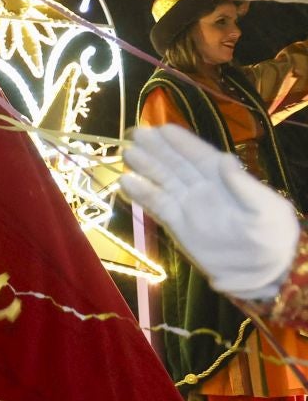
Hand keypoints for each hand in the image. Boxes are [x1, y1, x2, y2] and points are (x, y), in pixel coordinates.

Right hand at [122, 124, 300, 299]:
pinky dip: (142, 195)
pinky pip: (157, 206)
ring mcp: (189, 206)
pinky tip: (126, 183)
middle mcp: (204, 188)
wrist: (263, 272)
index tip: (161, 128)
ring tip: (126, 154)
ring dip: (145, 168)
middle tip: (135, 133)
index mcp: (227, 180)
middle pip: (176, 164)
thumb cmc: (274, 237)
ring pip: (163, 182)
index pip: (200, 156)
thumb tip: (225, 159)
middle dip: (156, 149)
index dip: (181, 142)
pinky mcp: (178, 226)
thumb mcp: (268, 210)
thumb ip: (246, 186)